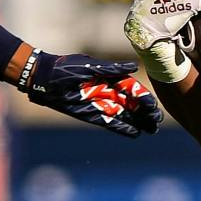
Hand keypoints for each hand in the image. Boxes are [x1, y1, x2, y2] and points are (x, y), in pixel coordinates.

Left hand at [21, 51, 163, 137]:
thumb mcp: (88, 66)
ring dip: (138, 121)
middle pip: (132, 103)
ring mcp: (100, 103)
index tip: (152, 105)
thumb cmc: (64, 68)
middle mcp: (107, 90)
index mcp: (109, 76)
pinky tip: (135, 133)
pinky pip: (110, 122)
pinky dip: (122, 128)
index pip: (132, 88)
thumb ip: (111, 69)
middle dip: (145, 111)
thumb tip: (133, 67)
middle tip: (157, 120)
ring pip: (124, 114)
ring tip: (152, 129)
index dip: (143, 97)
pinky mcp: (91, 114)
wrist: (43, 80)